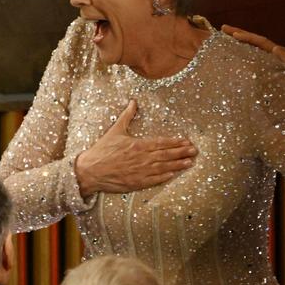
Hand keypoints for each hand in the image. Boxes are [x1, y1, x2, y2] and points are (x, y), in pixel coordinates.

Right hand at [75, 100, 196, 196]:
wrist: (90, 171)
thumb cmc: (102, 150)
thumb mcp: (115, 130)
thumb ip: (127, 116)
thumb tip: (133, 101)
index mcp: (137, 144)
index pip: (161, 143)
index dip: (175, 142)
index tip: (186, 141)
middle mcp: (141, 158)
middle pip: (166, 155)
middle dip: (181, 152)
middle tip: (195, 151)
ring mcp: (140, 172)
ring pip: (163, 168)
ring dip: (177, 165)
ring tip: (189, 162)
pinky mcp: (136, 183)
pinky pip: (154, 180)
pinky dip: (164, 177)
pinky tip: (173, 174)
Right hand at [221, 24, 284, 114]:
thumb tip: (276, 48)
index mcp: (279, 52)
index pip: (260, 41)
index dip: (247, 37)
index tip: (234, 35)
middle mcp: (274, 52)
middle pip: (254, 39)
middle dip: (239, 33)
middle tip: (223, 28)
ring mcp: (270, 58)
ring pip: (252, 45)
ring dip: (239, 39)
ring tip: (225, 36)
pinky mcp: (266, 65)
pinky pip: (252, 54)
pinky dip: (242, 49)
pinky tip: (233, 50)